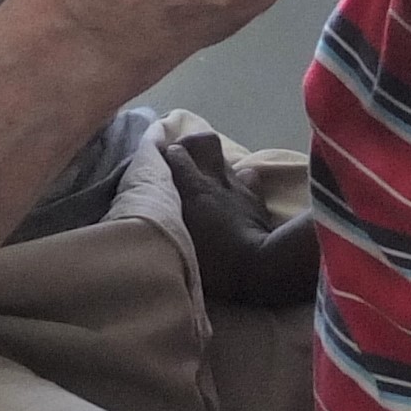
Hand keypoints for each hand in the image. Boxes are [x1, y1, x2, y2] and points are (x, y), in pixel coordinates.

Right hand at [164, 132, 281, 302]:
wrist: (261, 269)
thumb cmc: (215, 264)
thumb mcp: (181, 244)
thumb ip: (167, 222)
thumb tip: (149, 219)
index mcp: (194, 189)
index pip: (176, 153)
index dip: (166, 152)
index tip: (156, 159)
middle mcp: (216, 180)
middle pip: (206, 141)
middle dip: (193, 144)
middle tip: (182, 159)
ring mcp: (240, 187)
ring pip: (226, 160)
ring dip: (213, 166)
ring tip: (204, 180)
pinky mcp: (258, 200)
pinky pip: (248, 178)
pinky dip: (239, 182)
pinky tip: (232, 195)